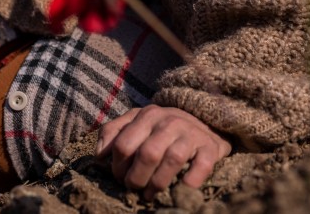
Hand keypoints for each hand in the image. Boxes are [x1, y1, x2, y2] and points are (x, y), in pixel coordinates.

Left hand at [96, 105, 230, 199]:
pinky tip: (180, 189)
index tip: (121, 178)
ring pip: (172, 160)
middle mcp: (169, 121)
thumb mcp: (136, 122)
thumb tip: (99, 155)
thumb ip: (114, 132)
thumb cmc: (163, 128)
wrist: (205, 121)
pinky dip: (190, 182)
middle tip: (134, 188)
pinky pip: (201, 166)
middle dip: (136, 179)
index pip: (123, 145)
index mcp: (147, 116)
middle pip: (147, 154)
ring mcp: (191, 134)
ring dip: (158, 184)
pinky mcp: (210, 147)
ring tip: (150, 194)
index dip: (118, 168)